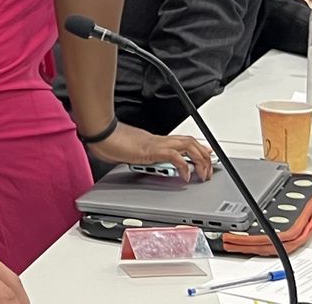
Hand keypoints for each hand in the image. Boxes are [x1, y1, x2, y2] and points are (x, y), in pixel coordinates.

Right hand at [87, 122, 213, 180]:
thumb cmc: (112, 141)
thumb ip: (140, 156)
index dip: (198, 148)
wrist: (103, 135)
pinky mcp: (153, 150)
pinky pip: (175, 157)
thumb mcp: (131, 152)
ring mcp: (158, 144)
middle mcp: (160, 140)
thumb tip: (141, 161)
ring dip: (200, 160)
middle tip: (209, 170)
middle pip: (191, 142)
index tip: (206, 156)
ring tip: (203, 173)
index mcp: (156, 141)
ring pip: (188, 146)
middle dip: (204, 156)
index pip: (183, 141)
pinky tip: (185, 176)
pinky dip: (184, 166)